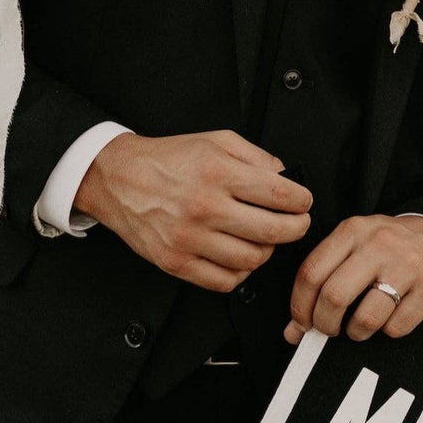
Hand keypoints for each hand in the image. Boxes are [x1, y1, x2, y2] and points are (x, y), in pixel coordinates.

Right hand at [75, 130, 312, 292]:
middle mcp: (204, 207)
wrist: (118, 178)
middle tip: (297, 223)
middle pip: (272, 232)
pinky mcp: (176, 262)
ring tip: (265, 238)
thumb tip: (286, 175)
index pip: (279, 194)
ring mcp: (189, 239)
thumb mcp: (216, 141)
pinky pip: (224, 281)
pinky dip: (241, 273)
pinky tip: (240, 256)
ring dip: (268, 251)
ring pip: (251, 260)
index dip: (302, 201)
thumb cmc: (167, 160)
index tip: (303, 202)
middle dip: (297, 228)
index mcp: (217, 173)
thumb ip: (256, 156)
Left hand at [284, 215, 422, 344]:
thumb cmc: (389, 250)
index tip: (302, 324)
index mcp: (354, 231)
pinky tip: (390, 318)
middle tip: (328, 330)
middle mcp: (379, 244)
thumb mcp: (355, 250)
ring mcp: (408, 265)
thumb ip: (322, 282)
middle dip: (324, 324)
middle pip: (334, 295)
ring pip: (366, 316)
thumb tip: (293, 331)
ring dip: (356, 332)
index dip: (300, 306)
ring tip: (359, 327)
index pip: (312, 272)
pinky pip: (396, 327)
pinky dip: (388, 331)